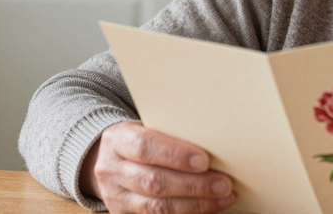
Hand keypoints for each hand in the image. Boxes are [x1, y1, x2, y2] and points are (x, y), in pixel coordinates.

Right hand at [80, 121, 236, 213]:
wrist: (109, 159)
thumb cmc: (141, 139)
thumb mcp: (148, 127)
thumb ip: (172, 135)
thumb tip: (215, 145)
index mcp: (117, 140)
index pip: (144, 147)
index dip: (176, 155)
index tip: (205, 160)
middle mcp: (111, 170)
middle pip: (153, 182)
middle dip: (193, 185)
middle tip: (224, 184)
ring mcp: (115, 197)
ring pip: (156, 207)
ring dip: (195, 204)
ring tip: (223, 197)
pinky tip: (208, 208)